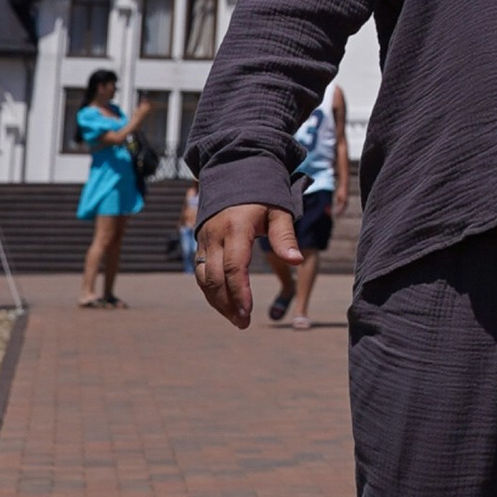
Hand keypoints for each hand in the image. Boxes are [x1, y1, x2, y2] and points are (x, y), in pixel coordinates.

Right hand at [195, 201, 302, 326]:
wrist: (235, 172)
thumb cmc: (263, 194)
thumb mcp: (278, 210)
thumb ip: (284, 236)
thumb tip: (296, 261)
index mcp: (236, 228)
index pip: (234, 267)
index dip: (239, 293)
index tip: (247, 313)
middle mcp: (215, 235)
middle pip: (215, 278)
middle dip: (228, 304)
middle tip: (243, 323)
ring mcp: (204, 240)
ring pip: (204, 279)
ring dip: (217, 302)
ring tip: (236, 319)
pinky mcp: (200, 243)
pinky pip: (201, 273)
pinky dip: (211, 291)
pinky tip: (224, 304)